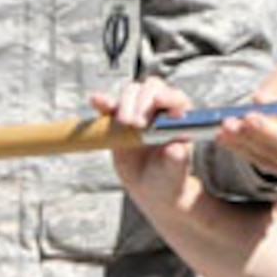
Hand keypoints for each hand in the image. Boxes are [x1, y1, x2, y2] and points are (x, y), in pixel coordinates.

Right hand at [92, 79, 195, 209]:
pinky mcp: (118, 119)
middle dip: (143, 101)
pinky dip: (103, 102)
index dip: (168, 96)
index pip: (176, 98)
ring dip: (125, 103)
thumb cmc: (168, 177)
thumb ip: (177, 160)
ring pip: (132, 92)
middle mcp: (160, 109)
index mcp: (180, 118)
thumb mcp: (174, 171)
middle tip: (136, 124)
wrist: (150, 187)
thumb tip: (176, 149)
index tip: (159, 102)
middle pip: (152, 89)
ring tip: (124, 124)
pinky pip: (110, 106)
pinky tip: (96, 101)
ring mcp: (139, 111)